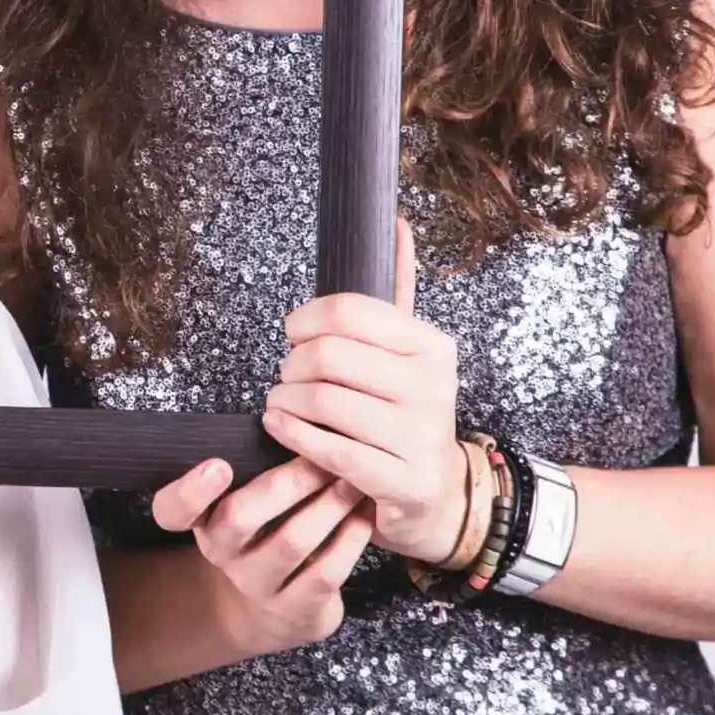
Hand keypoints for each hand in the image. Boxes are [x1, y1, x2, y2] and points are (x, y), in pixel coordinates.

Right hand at [148, 453, 375, 656]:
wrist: (276, 607)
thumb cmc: (267, 533)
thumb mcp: (246, 502)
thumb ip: (255, 468)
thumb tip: (293, 413)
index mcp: (202, 520)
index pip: (172, 510)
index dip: (190, 490)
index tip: (218, 465)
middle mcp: (222, 553)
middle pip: (240, 518)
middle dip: (287, 482)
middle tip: (323, 457)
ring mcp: (257, 585)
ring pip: (292, 542)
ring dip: (328, 505)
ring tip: (354, 480)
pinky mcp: (296, 609)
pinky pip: (325, 572)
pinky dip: (350, 539)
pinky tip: (365, 515)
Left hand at [262, 218, 467, 561]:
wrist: (435, 492)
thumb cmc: (404, 411)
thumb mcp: (405, 350)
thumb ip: (395, 288)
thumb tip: (395, 222)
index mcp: (432, 345)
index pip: (349, 311)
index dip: (305, 320)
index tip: (294, 333)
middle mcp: (433, 387)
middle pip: (328, 356)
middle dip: (290, 365)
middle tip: (286, 374)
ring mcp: (420, 436)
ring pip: (321, 401)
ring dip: (284, 400)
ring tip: (281, 402)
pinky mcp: (401, 481)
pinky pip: (326, 449)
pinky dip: (290, 433)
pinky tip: (279, 426)